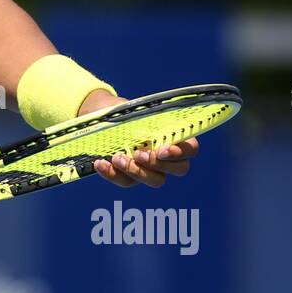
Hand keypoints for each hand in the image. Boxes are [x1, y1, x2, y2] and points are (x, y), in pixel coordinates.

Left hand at [78, 90, 198, 189]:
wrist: (103, 118)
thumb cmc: (125, 113)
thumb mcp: (134, 111)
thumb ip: (142, 118)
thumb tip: (140, 126)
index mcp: (174, 137)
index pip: (191, 149)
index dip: (180, 153)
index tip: (162, 150)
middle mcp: (168, 157)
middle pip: (179, 169)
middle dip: (159, 163)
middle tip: (139, 154)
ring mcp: (151, 170)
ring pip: (155, 180)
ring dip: (136, 171)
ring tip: (117, 157)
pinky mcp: (132, 177)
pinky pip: (127, 182)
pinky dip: (112, 174)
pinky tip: (100, 163)